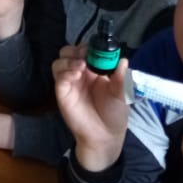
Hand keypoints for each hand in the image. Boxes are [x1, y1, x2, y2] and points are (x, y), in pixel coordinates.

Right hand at [52, 45, 129, 171]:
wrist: (105, 136)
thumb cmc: (115, 113)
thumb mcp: (122, 94)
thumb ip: (122, 77)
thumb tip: (124, 60)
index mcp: (94, 69)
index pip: (86, 50)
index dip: (90, 46)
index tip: (96, 48)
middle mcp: (80, 73)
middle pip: (69, 52)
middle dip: (76, 49)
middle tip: (86, 55)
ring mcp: (70, 82)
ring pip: (60, 61)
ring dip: (69, 59)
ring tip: (81, 66)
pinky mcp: (62, 92)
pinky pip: (58, 77)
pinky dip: (65, 72)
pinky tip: (76, 75)